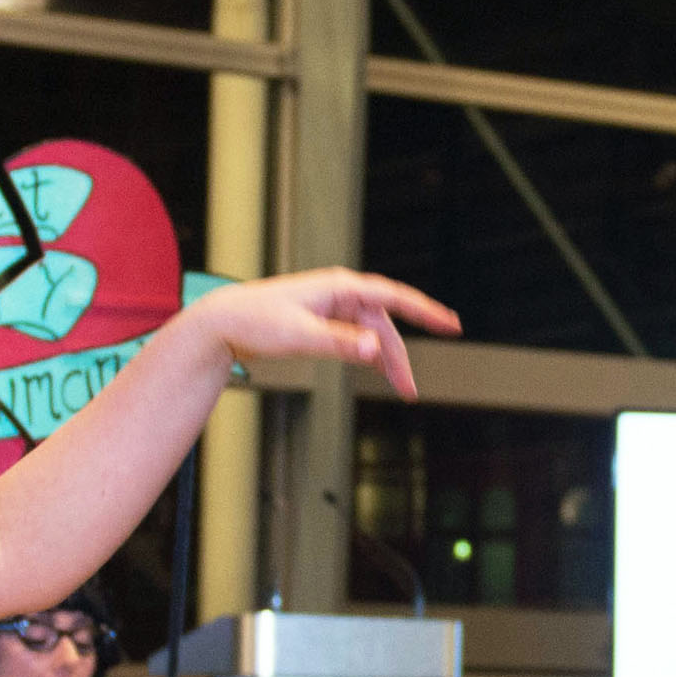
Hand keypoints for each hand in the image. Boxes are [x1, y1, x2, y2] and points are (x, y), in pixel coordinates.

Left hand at [183, 268, 459, 401]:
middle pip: (384, 325)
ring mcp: (333, 307)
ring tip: (401, 389)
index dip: (425, 311)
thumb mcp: (299, 336)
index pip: (393, 297)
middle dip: (399, 357)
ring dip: (386, 360)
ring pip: (372, 334)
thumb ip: (340, 343)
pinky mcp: (324, 320)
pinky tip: (380, 372)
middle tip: (411, 390)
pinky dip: (370, 355)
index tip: (451, 325)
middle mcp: (341, 293)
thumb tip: (374, 351)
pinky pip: (358, 337)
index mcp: (340, 287)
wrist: (224, 322)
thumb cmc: (256, 322)